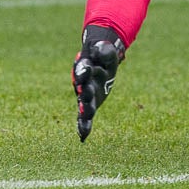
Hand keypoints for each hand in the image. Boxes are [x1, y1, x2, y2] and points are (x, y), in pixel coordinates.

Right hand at [72, 24, 124, 140]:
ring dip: (85, 110)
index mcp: (84, 66)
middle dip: (85, 90)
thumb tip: (99, 52)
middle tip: (85, 91)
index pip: (83, 68)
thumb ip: (103, 51)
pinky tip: (83, 137)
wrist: (100, 61)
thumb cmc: (103, 55)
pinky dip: (83, 126)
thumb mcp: (106, 50)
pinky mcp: (89, 104)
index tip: (87, 66)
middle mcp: (82, 82)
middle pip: (83, 87)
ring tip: (86, 115)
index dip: (85, 68)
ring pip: (84, 104)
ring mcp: (85, 94)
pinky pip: (85, 117)